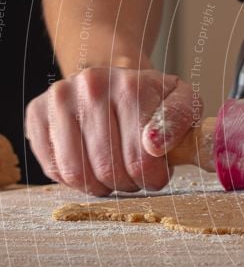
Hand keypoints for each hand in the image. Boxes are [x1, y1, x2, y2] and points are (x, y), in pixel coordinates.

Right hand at [25, 67, 199, 194]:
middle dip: (129, 183)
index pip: (141, 159)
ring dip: (102, 186)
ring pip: (77, 173)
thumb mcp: (183, 102)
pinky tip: (93, 167)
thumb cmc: (153, 99)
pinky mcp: (37, 113)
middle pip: (108, 170)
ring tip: (117, 175)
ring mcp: (59, 98)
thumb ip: (181, 121)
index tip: (159, 173)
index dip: (154, 178)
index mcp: (131, 86)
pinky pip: (53, 168)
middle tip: (138, 175)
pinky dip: (76, 180)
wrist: (116, 80)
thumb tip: (155, 146)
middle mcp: (91, 86)